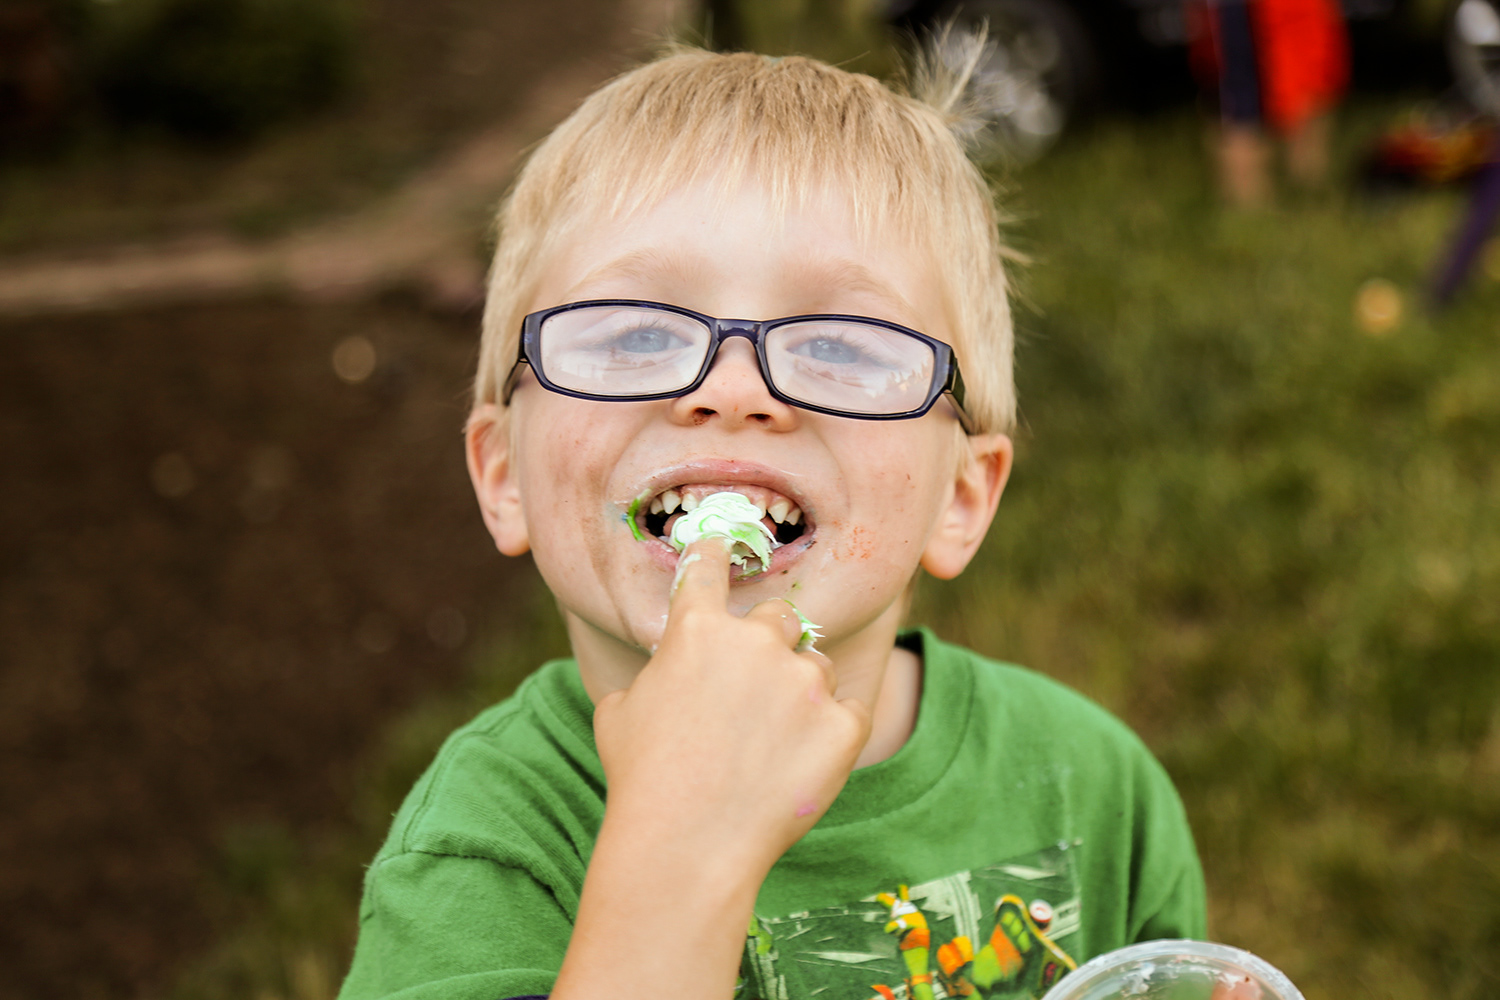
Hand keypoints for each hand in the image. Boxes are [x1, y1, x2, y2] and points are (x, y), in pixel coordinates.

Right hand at [592, 537, 873, 875]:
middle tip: (754, 690)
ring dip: (801, 693)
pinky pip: (850, 712)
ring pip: (816, 666)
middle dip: (769, 644)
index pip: (709, 566)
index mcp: (696, 628)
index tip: (724, 541)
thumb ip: (649, 677)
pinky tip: (801, 764)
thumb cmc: (642, 780)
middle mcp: (756, 641)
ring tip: (772, 745)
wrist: (687, 844)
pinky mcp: (844, 725)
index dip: (716, 551)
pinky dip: (833, 734)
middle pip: (779, 615)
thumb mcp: (618, 713)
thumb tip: (660, 677)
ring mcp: (805, 683)